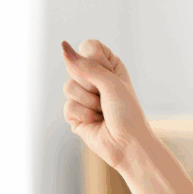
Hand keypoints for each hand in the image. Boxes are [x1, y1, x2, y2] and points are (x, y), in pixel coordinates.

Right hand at [61, 39, 153, 170]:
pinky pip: (68, 107)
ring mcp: (83, 97)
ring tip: (102, 113)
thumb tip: (63, 47)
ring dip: (88, 102)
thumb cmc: (128, 114)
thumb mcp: (112, 83)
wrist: (129, 146)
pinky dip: (84, 116)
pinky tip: (96, 123)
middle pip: (74, 66)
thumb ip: (87, 65)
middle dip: (91, 84)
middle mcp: (94, 79)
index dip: (96, 61)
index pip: (89, 47)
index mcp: (108, 66)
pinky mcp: (75, 115)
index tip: (110, 77)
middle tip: (106, 98)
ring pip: (68, 87)